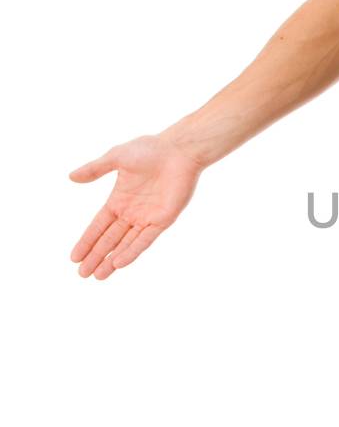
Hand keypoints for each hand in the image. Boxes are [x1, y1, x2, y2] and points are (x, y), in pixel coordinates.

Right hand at [68, 134, 205, 278]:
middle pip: (110, 240)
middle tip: (82, 274)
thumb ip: (94, 169)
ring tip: (98, 275)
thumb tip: (71, 177)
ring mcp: (147, 218)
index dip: (87, 241)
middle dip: (96, 256)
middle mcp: (131, 212)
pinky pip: (145, 240)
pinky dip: (132, 251)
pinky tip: (119, 262)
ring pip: (125, 244)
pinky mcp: (163, 220)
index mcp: (119, 200)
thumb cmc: (149, 150)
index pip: (98, 226)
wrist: (178, 150)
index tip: (74, 257)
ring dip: (112, 260)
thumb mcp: (116, 158)